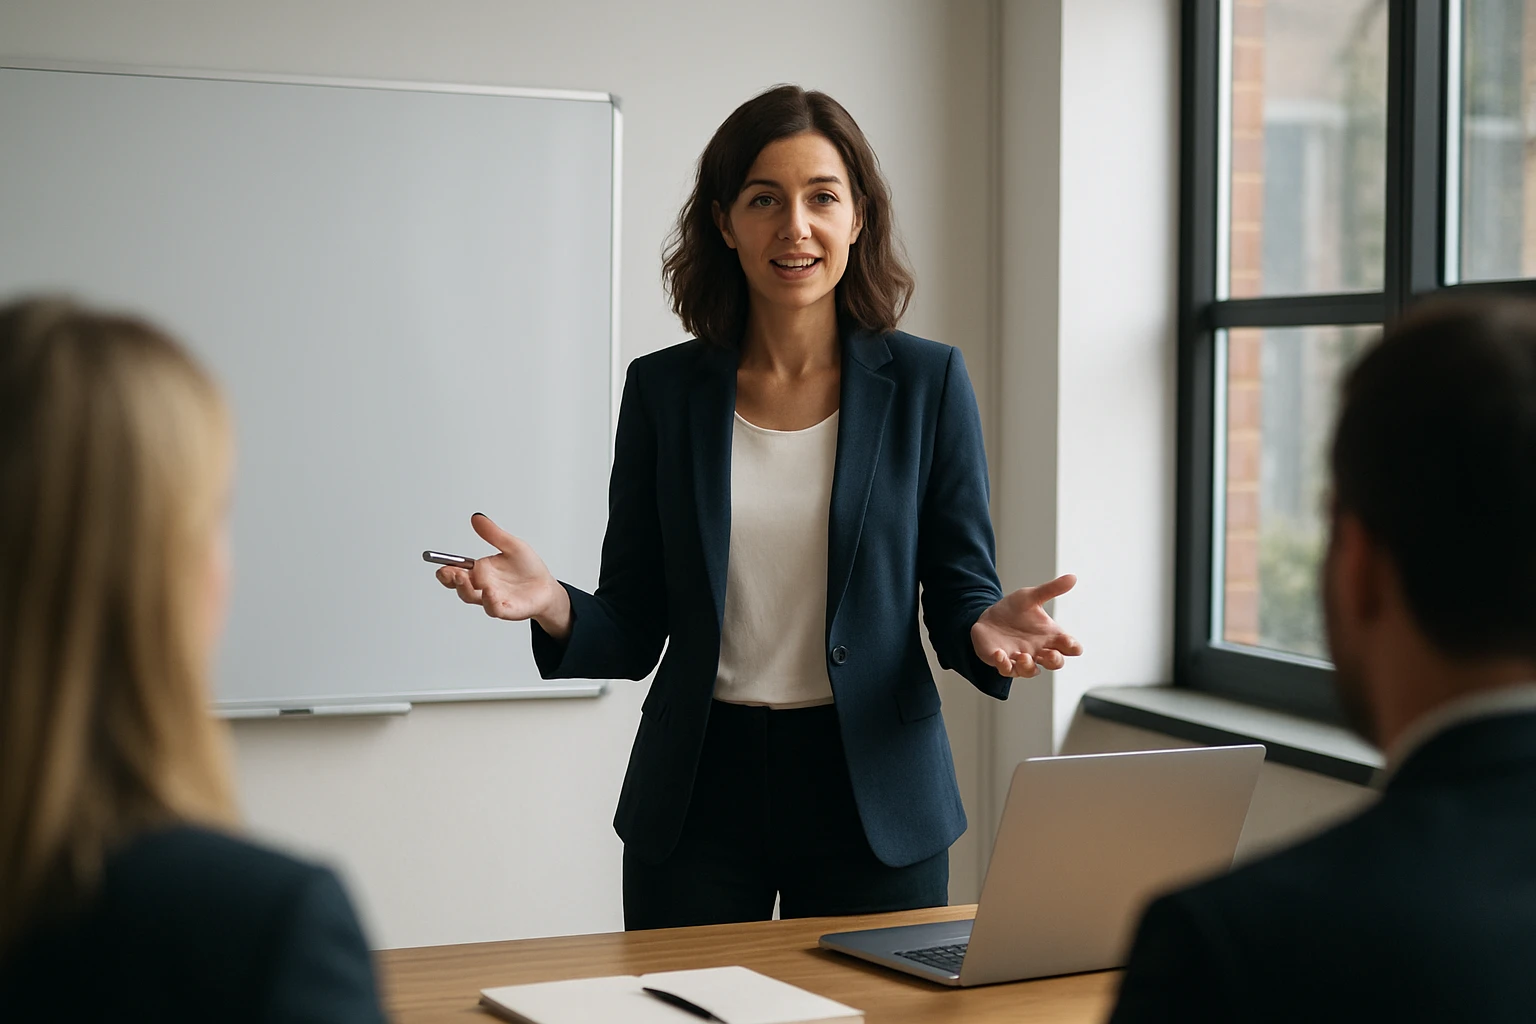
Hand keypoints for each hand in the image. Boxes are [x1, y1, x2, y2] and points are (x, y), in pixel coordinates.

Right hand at [434, 513, 570, 637]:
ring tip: (465, 578)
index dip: (446, 570)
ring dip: (466, 590)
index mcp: (480, 572)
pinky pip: (494, 608)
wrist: (547, 588)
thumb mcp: (512, 545)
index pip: (456, 572)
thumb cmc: (528, 568)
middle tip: (451, 572)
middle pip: (460, 587)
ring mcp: (492, 599)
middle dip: (452, 580)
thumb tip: (476, 517)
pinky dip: (489, 602)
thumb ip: (493, 534)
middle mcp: (482, 587)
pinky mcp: (506, 610)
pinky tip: (489, 592)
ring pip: (473, 598)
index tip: (440, 565)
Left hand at [970, 574, 1082, 677]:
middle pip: (1055, 663)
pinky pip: (1006, 669)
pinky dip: (1004, 664)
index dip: (1073, 647)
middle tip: (1049, 653)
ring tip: (1024, 656)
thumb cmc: (1013, 610)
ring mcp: (1021, 658)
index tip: (1068, 641)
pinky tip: (1000, 653)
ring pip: (1031, 671)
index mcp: (1050, 636)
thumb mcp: (1031, 597)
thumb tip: (1073, 577)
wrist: (988, 616)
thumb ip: (1051, 589)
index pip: (1070, 647)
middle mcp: (1039, 650)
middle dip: (1054, 660)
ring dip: (1029, 666)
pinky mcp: (1003, 661)